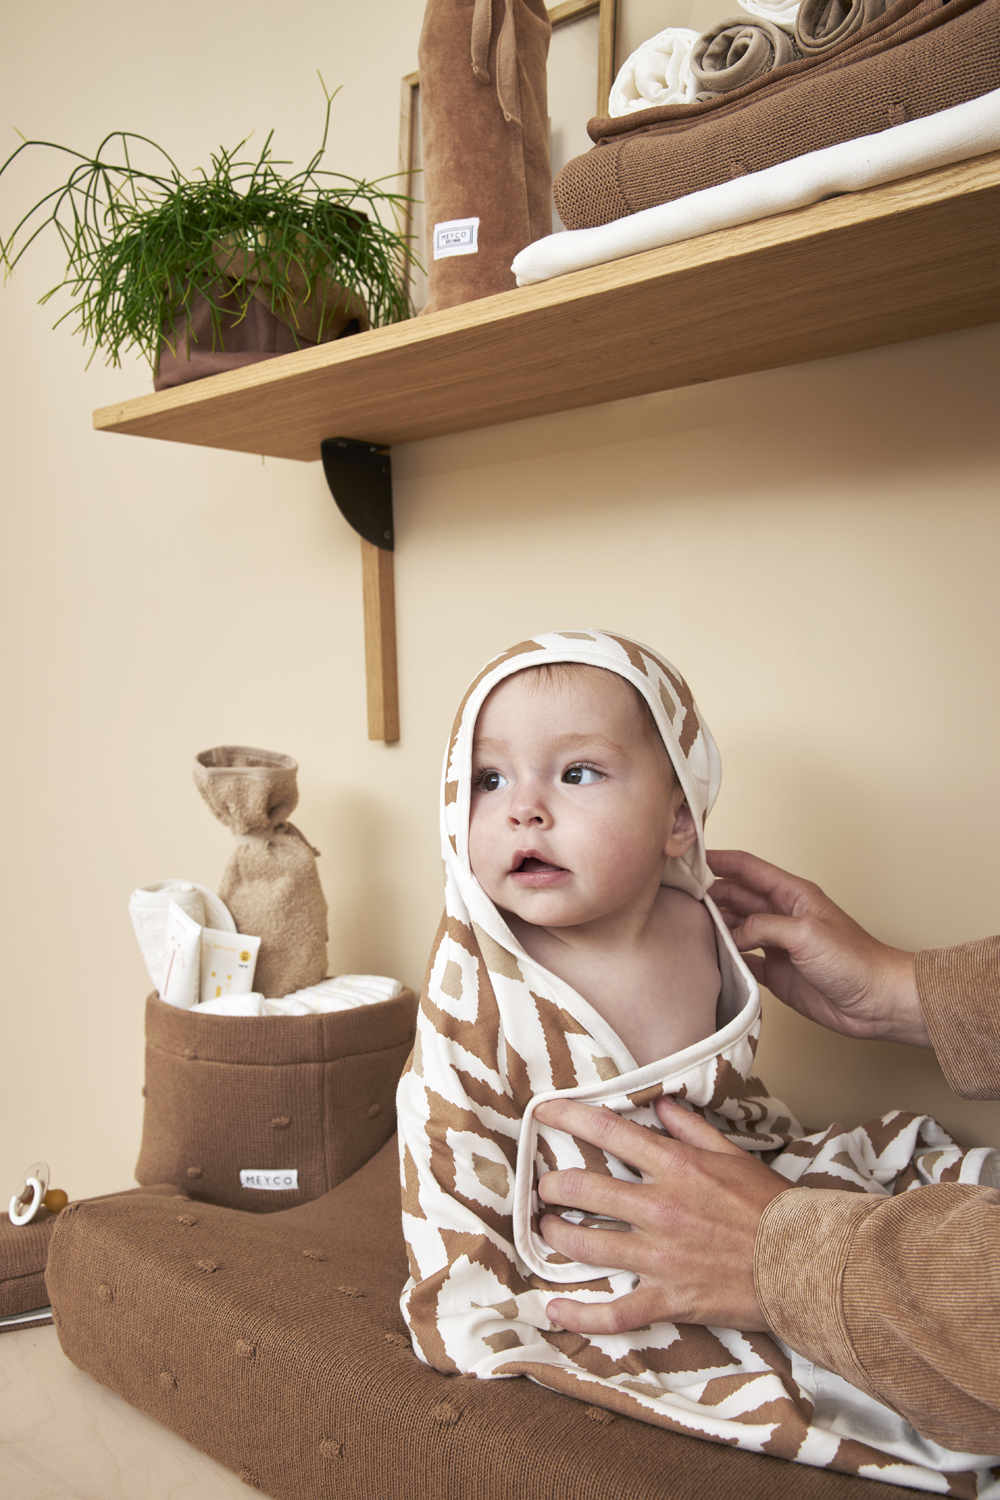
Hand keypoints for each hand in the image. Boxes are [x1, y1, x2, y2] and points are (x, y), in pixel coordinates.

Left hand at [534, 1095, 788, 1334]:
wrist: (807, 1262)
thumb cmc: (774, 1207)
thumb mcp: (733, 1154)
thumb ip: (692, 1129)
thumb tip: (661, 1105)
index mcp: (676, 1167)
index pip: (609, 1132)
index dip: (568, 1118)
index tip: (543, 1113)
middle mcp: (660, 1207)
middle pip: (583, 1190)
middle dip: (553, 1187)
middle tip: (545, 1188)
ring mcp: (661, 1255)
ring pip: (587, 1245)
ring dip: (556, 1236)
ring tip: (545, 1231)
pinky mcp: (670, 1298)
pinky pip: (615, 1312)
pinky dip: (581, 1314)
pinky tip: (555, 1309)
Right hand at [707, 849, 928, 1046]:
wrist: (876, 1002)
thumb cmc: (855, 961)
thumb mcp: (805, 934)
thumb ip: (763, 926)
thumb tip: (732, 934)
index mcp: (793, 895)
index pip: (748, 868)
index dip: (720, 860)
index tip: (691, 856)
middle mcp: (782, 915)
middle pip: (736, 896)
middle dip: (709, 893)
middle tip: (678, 896)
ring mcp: (778, 944)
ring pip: (736, 927)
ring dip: (715, 926)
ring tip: (686, 926)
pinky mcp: (776, 971)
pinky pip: (743, 959)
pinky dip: (726, 957)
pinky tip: (709, 957)